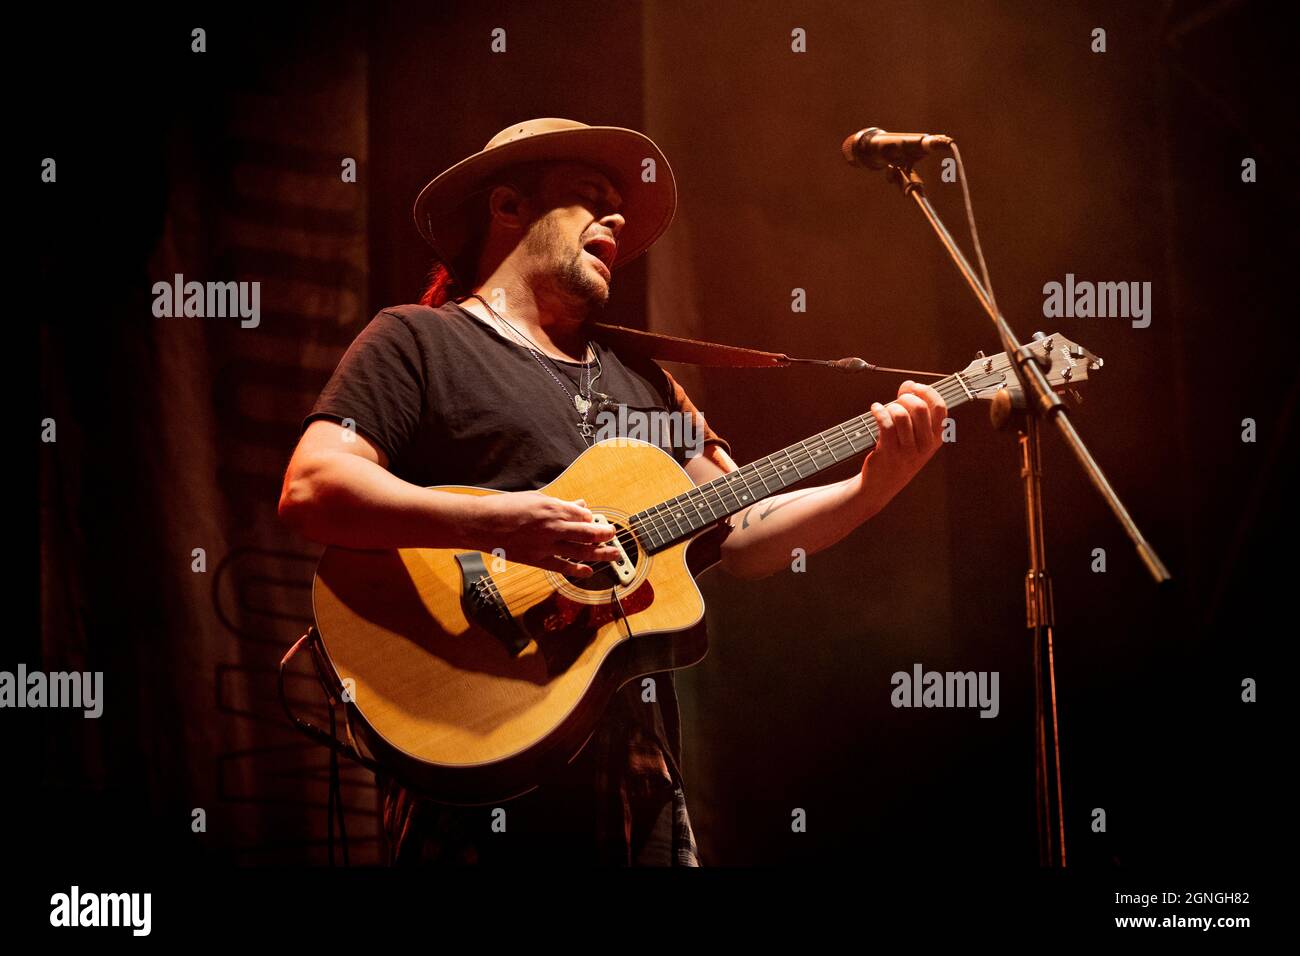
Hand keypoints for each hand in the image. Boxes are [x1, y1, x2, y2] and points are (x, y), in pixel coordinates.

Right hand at [468, 491, 619, 576]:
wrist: (482, 523)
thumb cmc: (506, 507)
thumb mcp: (535, 498)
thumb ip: (560, 504)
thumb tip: (579, 505)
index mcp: (553, 507)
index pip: (583, 514)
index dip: (592, 518)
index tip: (596, 520)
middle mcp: (554, 526)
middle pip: (588, 532)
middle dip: (605, 534)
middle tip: (615, 535)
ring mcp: (547, 544)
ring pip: (581, 551)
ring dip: (601, 553)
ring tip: (615, 554)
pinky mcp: (537, 559)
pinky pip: (563, 567)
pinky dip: (578, 570)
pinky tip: (589, 572)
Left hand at [860, 380, 947, 494]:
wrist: (881, 485)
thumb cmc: (897, 454)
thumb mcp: (914, 437)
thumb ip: (914, 410)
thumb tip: (908, 385)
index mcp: (936, 438)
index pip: (940, 407)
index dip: (926, 391)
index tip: (913, 387)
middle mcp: (925, 445)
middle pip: (920, 408)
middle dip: (906, 397)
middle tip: (896, 399)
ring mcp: (908, 451)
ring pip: (901, 415)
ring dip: (890, 406)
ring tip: (884, 409)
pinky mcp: (890, 453)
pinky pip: (885, 424)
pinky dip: (878, 411)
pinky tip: (875, 409)